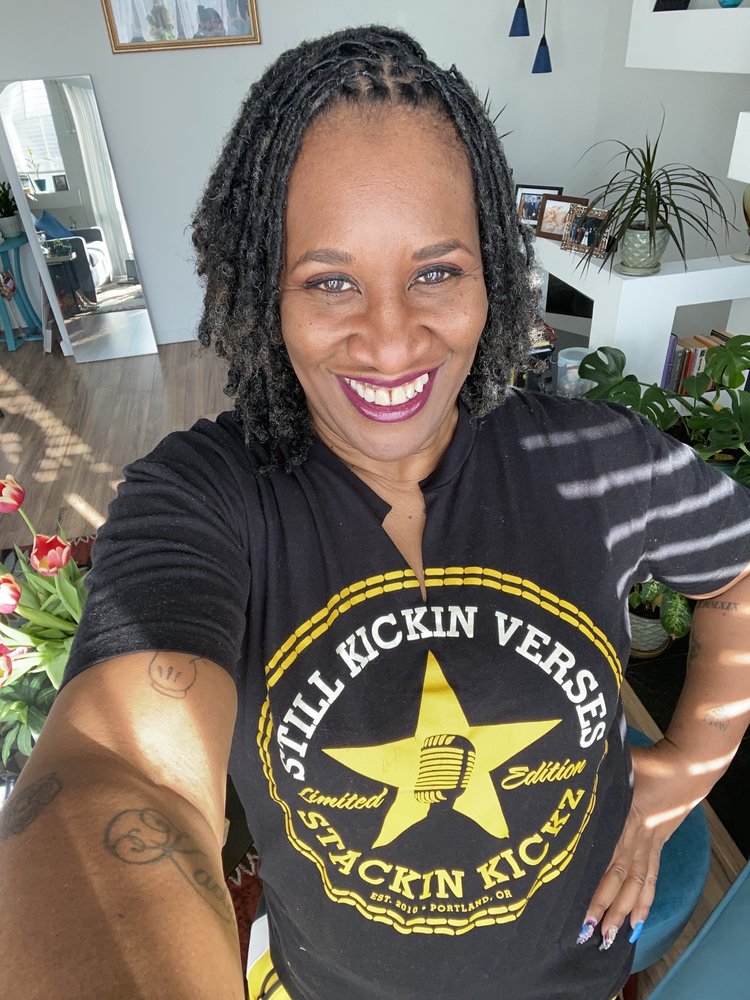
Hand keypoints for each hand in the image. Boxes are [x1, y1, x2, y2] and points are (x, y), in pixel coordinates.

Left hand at [577, 740, 702, 950]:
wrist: (683, 768)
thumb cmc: (645, 762)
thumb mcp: (615, 766)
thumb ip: (593, 774)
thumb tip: (567, 776)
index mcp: (620, 819)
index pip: (601, 858)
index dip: (590, 882)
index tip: (574, 903)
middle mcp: (634, 838)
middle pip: (616, 878)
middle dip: (602, 905)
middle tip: (587, 931)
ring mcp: (648, 845)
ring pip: (635, 885)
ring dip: (623, 911)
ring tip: (611, 936)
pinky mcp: (658, 846)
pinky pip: (651, 879)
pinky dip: (645, 901)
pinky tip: (638, 922)